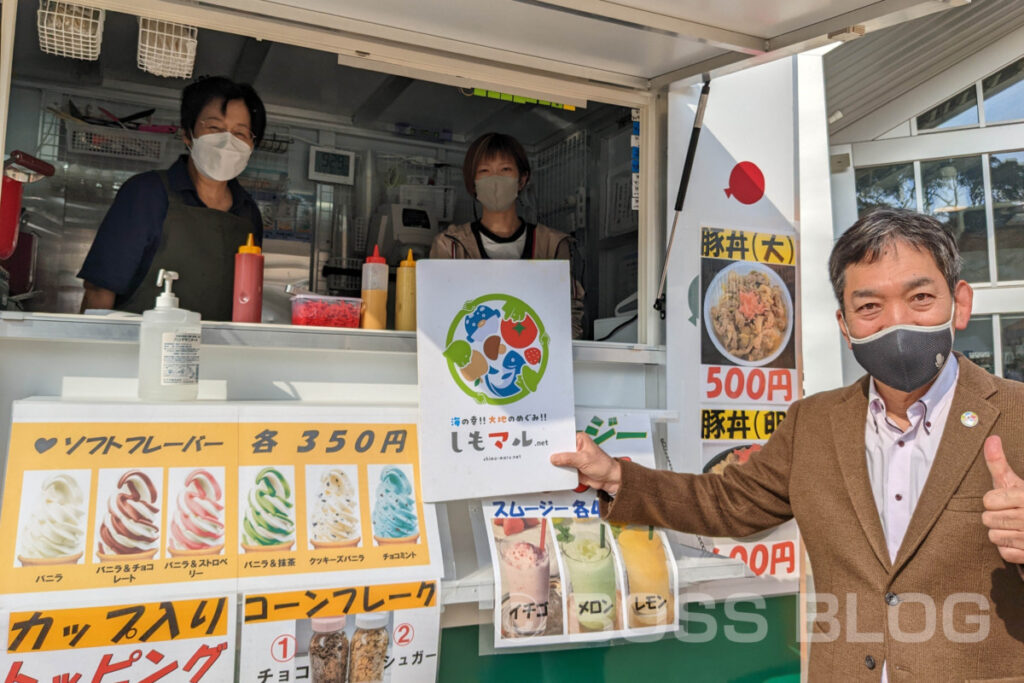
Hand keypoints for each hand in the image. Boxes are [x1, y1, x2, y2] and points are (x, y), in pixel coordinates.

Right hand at [550, 433, 621, 495]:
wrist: (610, 479)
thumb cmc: (604, 465)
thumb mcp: (584, 459)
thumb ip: (568, 458)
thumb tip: (555, 458)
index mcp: (580, 439)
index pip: (564, 438)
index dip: (555, 441)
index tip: (546, 445)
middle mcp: (576, 447)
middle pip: (560, 449)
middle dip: (553, 454)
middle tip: (544, 456)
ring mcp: (574, 458)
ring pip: (560, 460)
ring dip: (555, 464)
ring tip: (546, 465)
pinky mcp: (573, 468)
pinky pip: (563, 469)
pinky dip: (558, 471)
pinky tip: (553, 472)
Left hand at [981, 435, 1023, 564]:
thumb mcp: (1016, 482)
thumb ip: (999, 463)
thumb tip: (991, 439)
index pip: (988, 501)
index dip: (993, 500)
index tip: (1005, 500)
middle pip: (988, 519)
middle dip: (995, 517)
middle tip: (1010, 514)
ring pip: (994, 536)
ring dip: (1001, 533)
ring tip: (1014, 527)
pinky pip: (1005, 553)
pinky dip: (1009, 549)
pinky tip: (1019, 541)